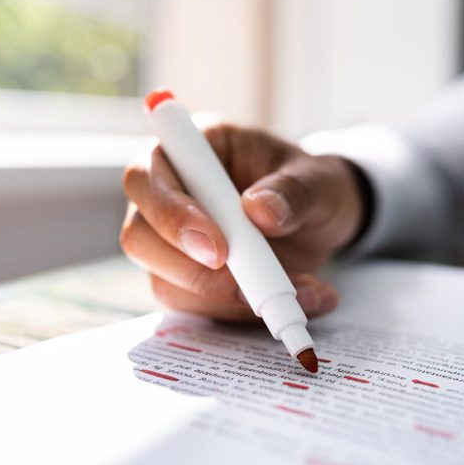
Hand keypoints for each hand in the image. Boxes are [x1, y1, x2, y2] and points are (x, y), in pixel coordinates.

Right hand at [120, 123, 365, 321]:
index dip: (170, 214)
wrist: (323, 220)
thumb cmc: (311, 185)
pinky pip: (198, 307)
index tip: (218, 250)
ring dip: (228, 299)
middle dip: (190, 270)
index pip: (147, 177)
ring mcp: (173, 243)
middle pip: (140, 237)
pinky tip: (300, 300)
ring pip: (166, 282)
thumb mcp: (318, 179)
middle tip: (246, 288)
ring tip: (302, 292)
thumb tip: (260, 211)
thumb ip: (294, 191)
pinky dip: (245, 314)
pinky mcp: (188, 281)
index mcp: (191, 150)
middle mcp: (170, 195)